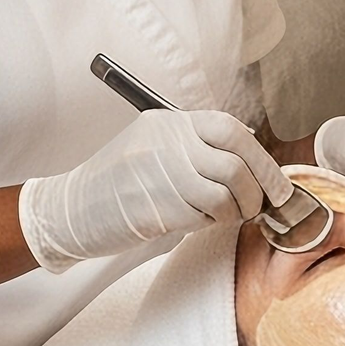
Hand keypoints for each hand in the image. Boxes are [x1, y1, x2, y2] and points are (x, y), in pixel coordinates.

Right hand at [19, 109, 290, 271]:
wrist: (70, 209)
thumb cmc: (116, 184)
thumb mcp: (150, 146)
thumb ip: (192, 145)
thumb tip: (250, 154)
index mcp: (166, 123)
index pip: (229, 129)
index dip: (261, 158)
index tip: (274, 183)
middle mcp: (165, 142)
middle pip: (236, 162)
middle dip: (260, 190)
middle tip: (261, 206)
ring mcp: (160, 173)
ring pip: (226, 192)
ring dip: (237, 210)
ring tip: (227, 215)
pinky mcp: (157, 206)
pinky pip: (206, 215)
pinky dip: (213, 222)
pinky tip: (199, 222)